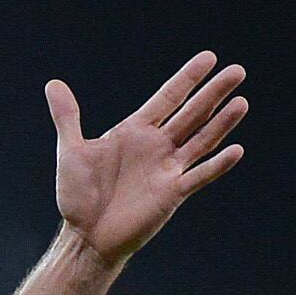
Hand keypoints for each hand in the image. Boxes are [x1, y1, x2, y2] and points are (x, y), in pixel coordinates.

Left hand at [51, 53, 247, 266]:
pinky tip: (236, 150)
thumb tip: (53, 83)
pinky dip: (217, 165)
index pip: (168, 97)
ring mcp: (167, 169)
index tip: (209, 58)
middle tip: (238, 70)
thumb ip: (67, 116)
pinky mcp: (172, 194)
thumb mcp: (71, 151)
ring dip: (222, 122)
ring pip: (201, 140)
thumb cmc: (78, 196)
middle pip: (192, 113)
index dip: (188, 78)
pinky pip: (199, 176)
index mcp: (136, 131)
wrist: (85, 236)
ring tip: (242, 102)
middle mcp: (157, 146)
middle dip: (214, 92)